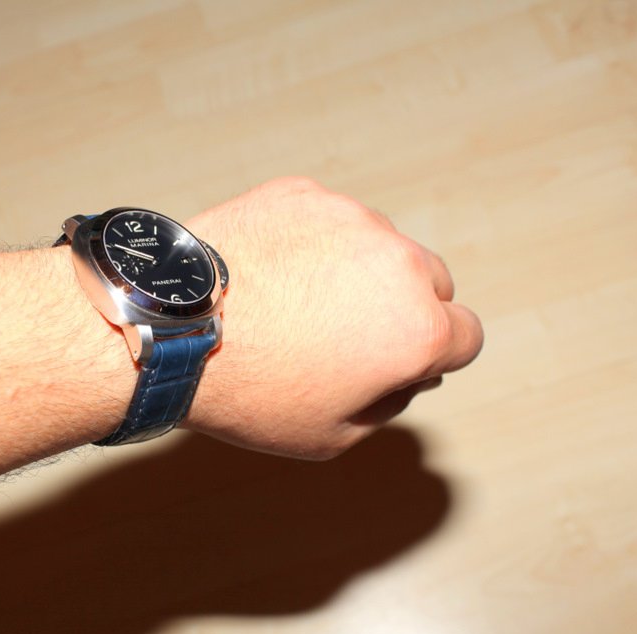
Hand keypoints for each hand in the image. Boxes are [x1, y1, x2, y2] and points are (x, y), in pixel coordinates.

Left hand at [184, 177, 483, 458]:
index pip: (466, 337)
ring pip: (381, 247)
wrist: (170, 326)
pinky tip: (271, 272)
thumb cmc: (247, 390)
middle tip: (346, 337)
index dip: (434, 357)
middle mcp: (399, 263)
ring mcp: (351, 219)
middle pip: (433, 284)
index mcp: (419, 329)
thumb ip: (389, 404)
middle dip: (405, 310)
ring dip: (360, 272)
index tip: (394, 364)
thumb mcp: (330, 436)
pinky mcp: (305, 194)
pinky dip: (314, 243)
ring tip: (296, 303)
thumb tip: (406, 375)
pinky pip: (330, 221)